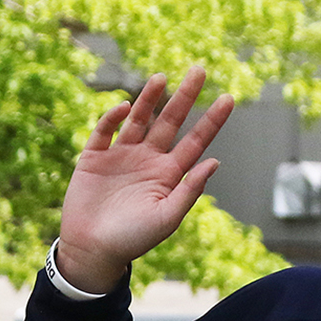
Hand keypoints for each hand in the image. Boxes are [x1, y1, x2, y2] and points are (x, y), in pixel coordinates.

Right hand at [54, 67, 233, 292]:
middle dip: (185, 97)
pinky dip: (113, 118)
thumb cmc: (133, 240)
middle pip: (170, 121)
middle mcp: (147, 159)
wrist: (92, 251)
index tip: (229, 98)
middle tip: (200, 69)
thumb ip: (189, 190)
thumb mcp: (166, 218)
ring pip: (138, 119)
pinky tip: (123, 108)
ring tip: (162, 78)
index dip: (211, 120)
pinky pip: (105, 131)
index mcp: (168, 174)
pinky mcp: (94, 157)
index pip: (195, 141)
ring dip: (149, 98)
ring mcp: (121, 155)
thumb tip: (215, 161)